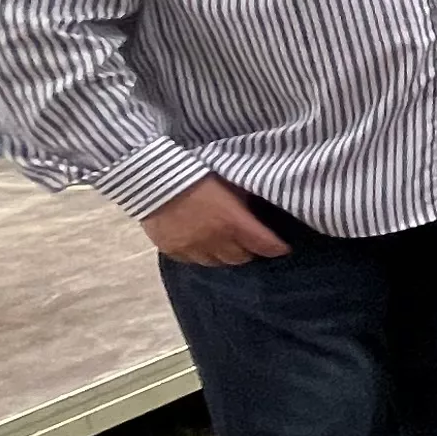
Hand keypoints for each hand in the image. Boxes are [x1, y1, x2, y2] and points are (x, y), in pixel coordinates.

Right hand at [142, 174, 286, 267]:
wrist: (153, 177)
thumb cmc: (197, 171)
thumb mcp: (231, 181)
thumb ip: (247, 199)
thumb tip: (262, 207)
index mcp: (233, 223)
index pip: (264, 245)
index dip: (277, 248)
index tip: (283, 247)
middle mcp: (214, 241)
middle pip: (241, 258)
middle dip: (250, 251)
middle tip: (253, 243)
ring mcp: (191, 248)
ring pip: (217, 263)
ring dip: (226, 255)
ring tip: (229, 245)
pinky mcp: (172, 250)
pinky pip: (193, 261)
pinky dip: (202, 255)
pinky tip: (204, 245)